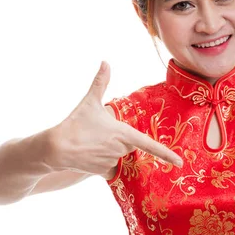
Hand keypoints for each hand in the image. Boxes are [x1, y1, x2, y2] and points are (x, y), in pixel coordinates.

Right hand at [46, 62, 182, 176]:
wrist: (55, 148)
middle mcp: (121, 150)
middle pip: (129, 145)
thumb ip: (100, 82)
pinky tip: (89, 155)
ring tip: (91, 142)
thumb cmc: (75, 123)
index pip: (150, 145)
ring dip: (109, 150)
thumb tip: (105, 62)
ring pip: (118, 156)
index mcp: (123, 134)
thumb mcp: (89, 101)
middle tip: (100, 133)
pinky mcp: (102, 172)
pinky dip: (103, 162)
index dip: (166, 154)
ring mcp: (112, 162)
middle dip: (119, 139)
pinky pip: (110, 168)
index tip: (180, 162)